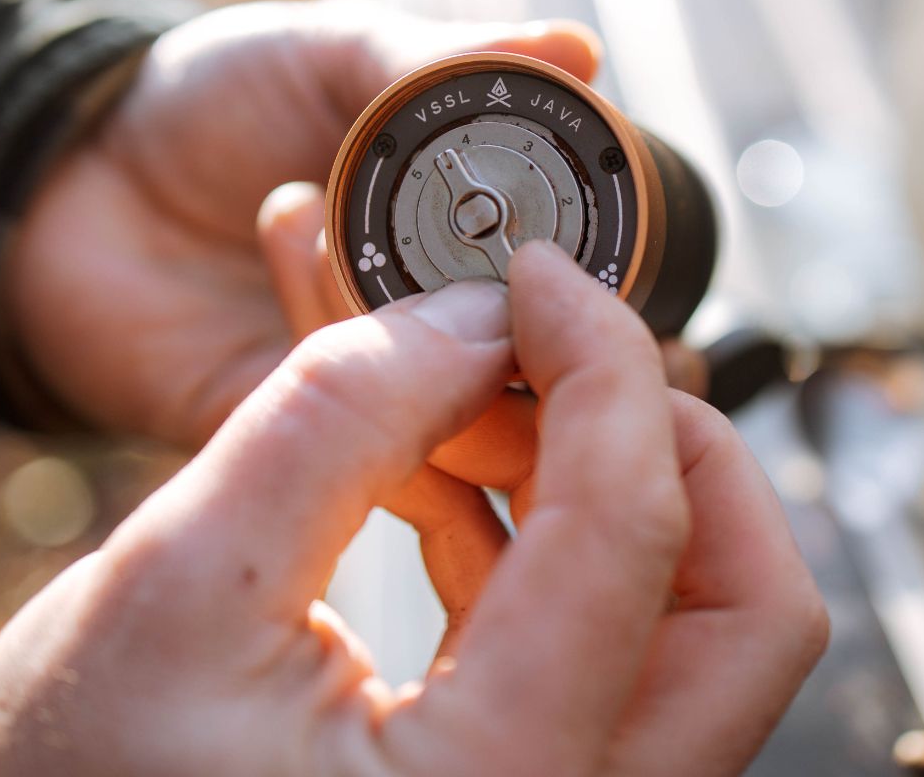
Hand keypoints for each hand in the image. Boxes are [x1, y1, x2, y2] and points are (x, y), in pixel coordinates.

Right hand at [0, 244, 826, 776]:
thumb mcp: (174, 580)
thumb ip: (338, 413)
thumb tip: (474, 314)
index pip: (634, 531)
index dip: (600, 359)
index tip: (540, 276)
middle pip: (749, 607)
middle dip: (661, 437)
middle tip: (548, 348)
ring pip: (695, 623)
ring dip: (598, 476)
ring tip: (471, 402)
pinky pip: (610, 646)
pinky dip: (551, 538)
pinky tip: (454, 475)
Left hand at [6, 0, 600, 447]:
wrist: (72, 175)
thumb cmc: (213, 98)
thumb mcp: (333, 52)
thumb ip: (448, 64)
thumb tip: (578, 50)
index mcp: (472, 238)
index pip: (575, 296)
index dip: (583, 285)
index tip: (552, 242)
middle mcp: (439, 324)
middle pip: (532, 380)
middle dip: (496, 314)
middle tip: (424, 230)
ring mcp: (373, 390)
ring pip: (449, 416)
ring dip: (378, 298)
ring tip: (292, 199)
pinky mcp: (295, 441)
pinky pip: (348, 443)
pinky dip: (323, 338)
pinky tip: (279, 225)